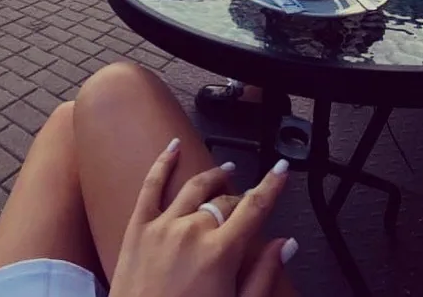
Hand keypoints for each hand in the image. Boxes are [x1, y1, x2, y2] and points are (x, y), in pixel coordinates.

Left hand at [109, 139, 297, 296]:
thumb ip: (263, 275)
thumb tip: (285, 245)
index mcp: (220, 252)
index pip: (254, 207)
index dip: (272, 185)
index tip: (281, 169)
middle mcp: (192, 231)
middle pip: (225, 201)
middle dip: (241, 200)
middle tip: (248, 203)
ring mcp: (162, 225)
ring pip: (194, 186)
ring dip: (214, 177)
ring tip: (225, 170)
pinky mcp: (138, 227)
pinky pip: (151, 185)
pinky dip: (163, 162)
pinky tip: (172, 147)